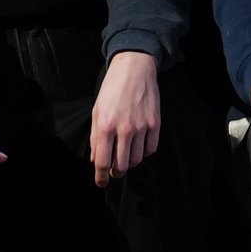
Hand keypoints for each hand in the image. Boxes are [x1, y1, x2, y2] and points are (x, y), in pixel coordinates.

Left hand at [89, 50, 161, 185]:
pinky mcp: (155, 123)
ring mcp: (141, 127)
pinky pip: (151, 149)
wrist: (134, 68)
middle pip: (121, 165)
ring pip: (136, 159)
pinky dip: (144, 153)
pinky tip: (139, 147)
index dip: (101, 177)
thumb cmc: (112, 89)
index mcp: (105, 126)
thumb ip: (95, 137)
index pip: (103, 162)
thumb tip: (96, 159)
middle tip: (114, 171)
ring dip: (129, 162)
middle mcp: (124, 129)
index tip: (101, 183)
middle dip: (116, 172)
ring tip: (126, 156)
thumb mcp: (97, 111)